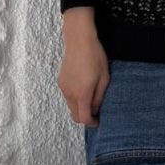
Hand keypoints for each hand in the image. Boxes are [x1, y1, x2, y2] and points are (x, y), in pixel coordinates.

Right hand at [57, 8, 109, 124]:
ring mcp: (63, 87)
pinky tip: (83, 88)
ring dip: (80, 107)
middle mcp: (70, 93)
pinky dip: (75, 98)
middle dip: (85, 117)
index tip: (98, 121)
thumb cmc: (94, 57)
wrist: (79, 40)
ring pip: (71, 106)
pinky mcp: (60, 82)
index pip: (83, 118)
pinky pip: (67, 97)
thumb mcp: (104, 78)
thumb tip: (95, 110)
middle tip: (96, 111)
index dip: (91, 123)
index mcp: (82, 93)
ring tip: (91, 96)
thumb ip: (99, 97)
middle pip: (75, 115)